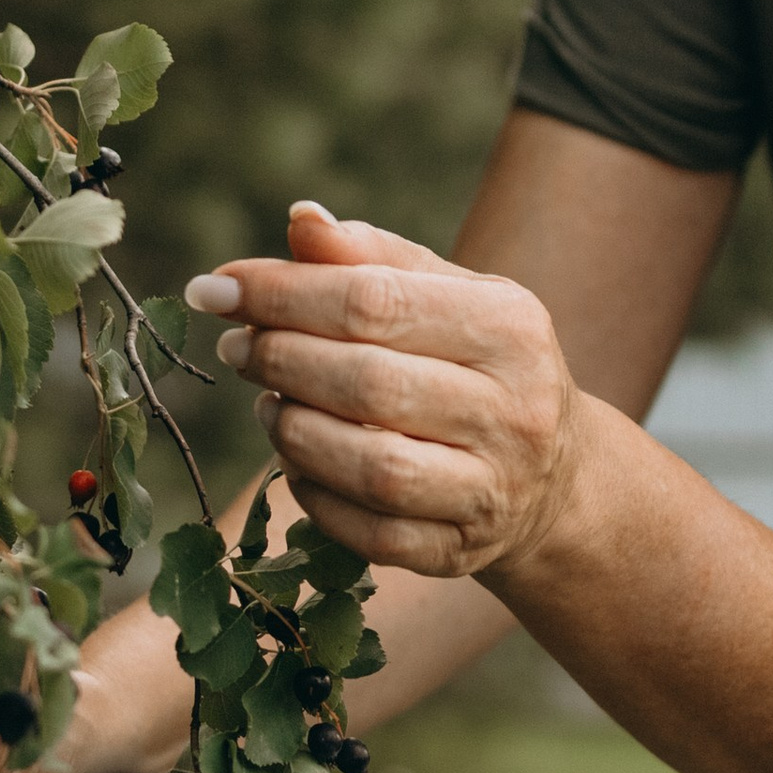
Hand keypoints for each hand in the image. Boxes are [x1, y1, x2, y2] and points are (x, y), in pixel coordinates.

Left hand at [190, 202, 586, 580]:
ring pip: (371, 467)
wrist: (558, 478)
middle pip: (368, 383)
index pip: (374, 301)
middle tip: (238, 348)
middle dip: (281, 360)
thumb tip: (301, 220)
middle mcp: (513, 410)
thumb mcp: (451, 296)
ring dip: (294, 433)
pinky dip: (315, 498)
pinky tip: (298, 464)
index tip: (214, 289)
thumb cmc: (481, 366)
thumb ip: (375, 258)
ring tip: (269, 406)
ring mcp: (491, 490)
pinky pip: (370, 534)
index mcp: (510, 328)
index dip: (280, 293)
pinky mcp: (461, 552)